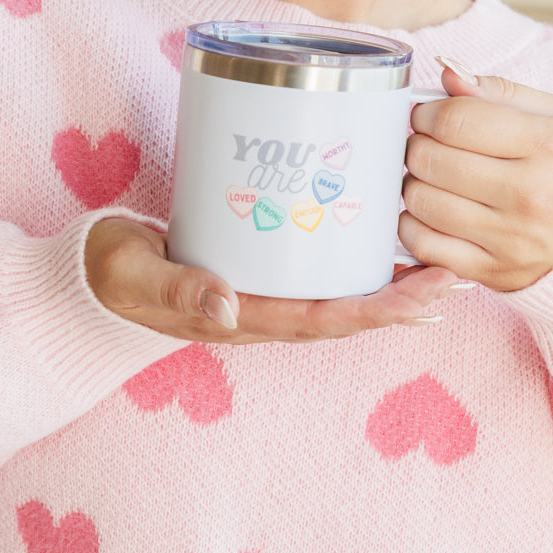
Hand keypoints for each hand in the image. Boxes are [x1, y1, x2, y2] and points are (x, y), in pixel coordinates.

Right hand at [84, 217, 466, 342]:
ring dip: (392, 277)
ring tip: (444, 256)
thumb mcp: (139, 281)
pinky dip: (355, 253)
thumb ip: (178, 292)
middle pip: (349, 308)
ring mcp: (265, 289)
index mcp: (246, 319)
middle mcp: (266, 310)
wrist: (92, 278)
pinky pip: (318, 266)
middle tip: (460, 270)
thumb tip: (229, 309)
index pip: (326, 318)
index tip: (428, 293)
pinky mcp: (259, 263)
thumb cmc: (115, 278)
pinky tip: (384, 232)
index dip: (380, 309)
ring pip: (341, 289)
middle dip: (406, 294)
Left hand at [401, 60, 552, 291]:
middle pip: (431, 159)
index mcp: (548, 145)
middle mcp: (530, 194)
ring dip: (413, 183)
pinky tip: (429, 212)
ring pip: (420, 202)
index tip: (429, 115)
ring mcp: (511, 238)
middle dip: (417, 144)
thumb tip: (447, 74)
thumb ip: (497, 92)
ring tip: (433, 177)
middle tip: (428, 144)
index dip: (427, 113)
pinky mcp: (492, 271)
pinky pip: (423, 245)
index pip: (455, 120)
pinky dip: (412, 225)